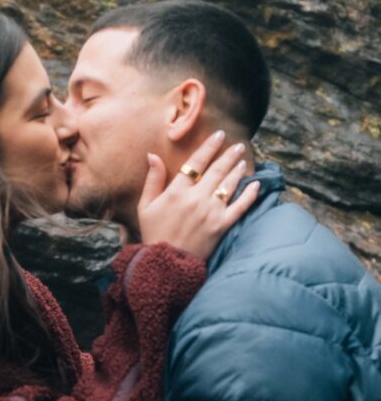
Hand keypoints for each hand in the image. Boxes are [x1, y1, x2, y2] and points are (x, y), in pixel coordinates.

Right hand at [137, 130, 260, 261]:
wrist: (165, 265)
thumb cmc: (153, 234)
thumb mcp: (145, 206)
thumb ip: (152, 180)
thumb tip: (152, 155)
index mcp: (177, 191)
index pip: (196, 162)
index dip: (209, 146)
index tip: (219, 135)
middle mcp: (196, 198)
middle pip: (217, 170)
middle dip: (229, 155)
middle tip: (238, 145)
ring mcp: (211, 212)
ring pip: (229, 185)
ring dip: (238, 170)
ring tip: (242, 161)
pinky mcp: (221, 226)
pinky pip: (240, 207)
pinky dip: (249, 195)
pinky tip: (256, 185)